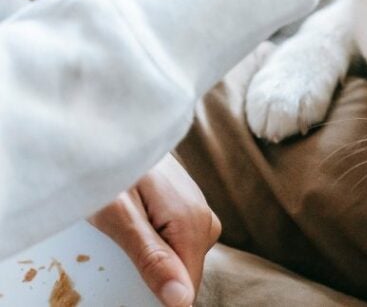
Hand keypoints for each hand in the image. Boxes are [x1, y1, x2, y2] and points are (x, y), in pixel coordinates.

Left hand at [89, 155, 220, 306]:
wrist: (113, 128)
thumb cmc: (109, 166)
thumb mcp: (119, 217)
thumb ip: (153, 259)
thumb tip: (183, 302)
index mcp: (193, 224)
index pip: (187, 290)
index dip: (155, 296)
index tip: (127, 275)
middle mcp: (206, 221)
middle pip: (182, 274)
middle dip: (149, 273)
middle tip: (115, 243)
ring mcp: (201, 214)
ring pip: (179, 260)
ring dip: (149, 257)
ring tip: (119, 229)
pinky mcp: (192, 211)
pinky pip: (176, 243)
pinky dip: (153, 242)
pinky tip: (133, 222)